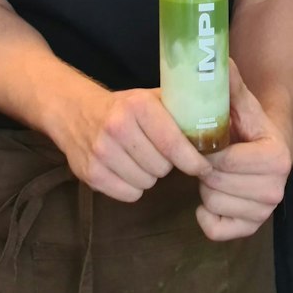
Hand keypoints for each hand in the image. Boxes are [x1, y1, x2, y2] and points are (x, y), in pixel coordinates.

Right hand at [52, 86, 209, 203]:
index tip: (204, 167)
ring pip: (146, 183)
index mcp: (138, 106)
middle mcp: (117, 128)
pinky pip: (128, 194)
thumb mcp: (150, 97)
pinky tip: (127, 170)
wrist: (73, 111)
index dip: (193, 160)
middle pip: (162, 167)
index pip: (173, 144)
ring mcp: (101, 152)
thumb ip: (180, 109)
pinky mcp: (91, 174)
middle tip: (160, 154)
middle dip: (167, 164)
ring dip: (149, 176)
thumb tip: (220, 123)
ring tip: (141, 160)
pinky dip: (132, 187)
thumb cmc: (123, 107)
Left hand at [196, 63, 291, 240]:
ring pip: (212, 204)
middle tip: (211, 158)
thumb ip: (231, 83)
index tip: (207, 142)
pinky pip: (215, 229)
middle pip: (215, 185)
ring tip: (215, 173)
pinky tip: (211, 198)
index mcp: (276, 158)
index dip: (206, 152)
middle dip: (205, 169)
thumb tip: (221, 59)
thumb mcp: (242, 102)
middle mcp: (277, 189)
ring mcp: (265, 212)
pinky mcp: (252, 228)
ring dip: (205, 188)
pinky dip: (206, 216)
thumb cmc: (249, 126)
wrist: (268, 149)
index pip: (225, 162)